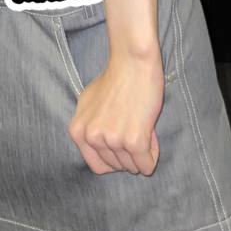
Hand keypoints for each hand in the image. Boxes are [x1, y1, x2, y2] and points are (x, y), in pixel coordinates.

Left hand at [68, 51, 163, 175]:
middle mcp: (92, 138)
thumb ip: (89, 127)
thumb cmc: (114, 78)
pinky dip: (152, 155)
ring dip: (141, 153)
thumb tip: (97, 147)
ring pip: (133, 167)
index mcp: (78, 131)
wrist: (132, 63)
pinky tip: (150, 134)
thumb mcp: (88, 103)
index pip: (97, 166)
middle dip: (129, 153)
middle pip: (117, 167)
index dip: (113, 159)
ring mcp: (112, 140)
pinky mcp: (133, 141)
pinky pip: (147, 165)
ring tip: (142, 127)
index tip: (122, 146)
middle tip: (135, 128)